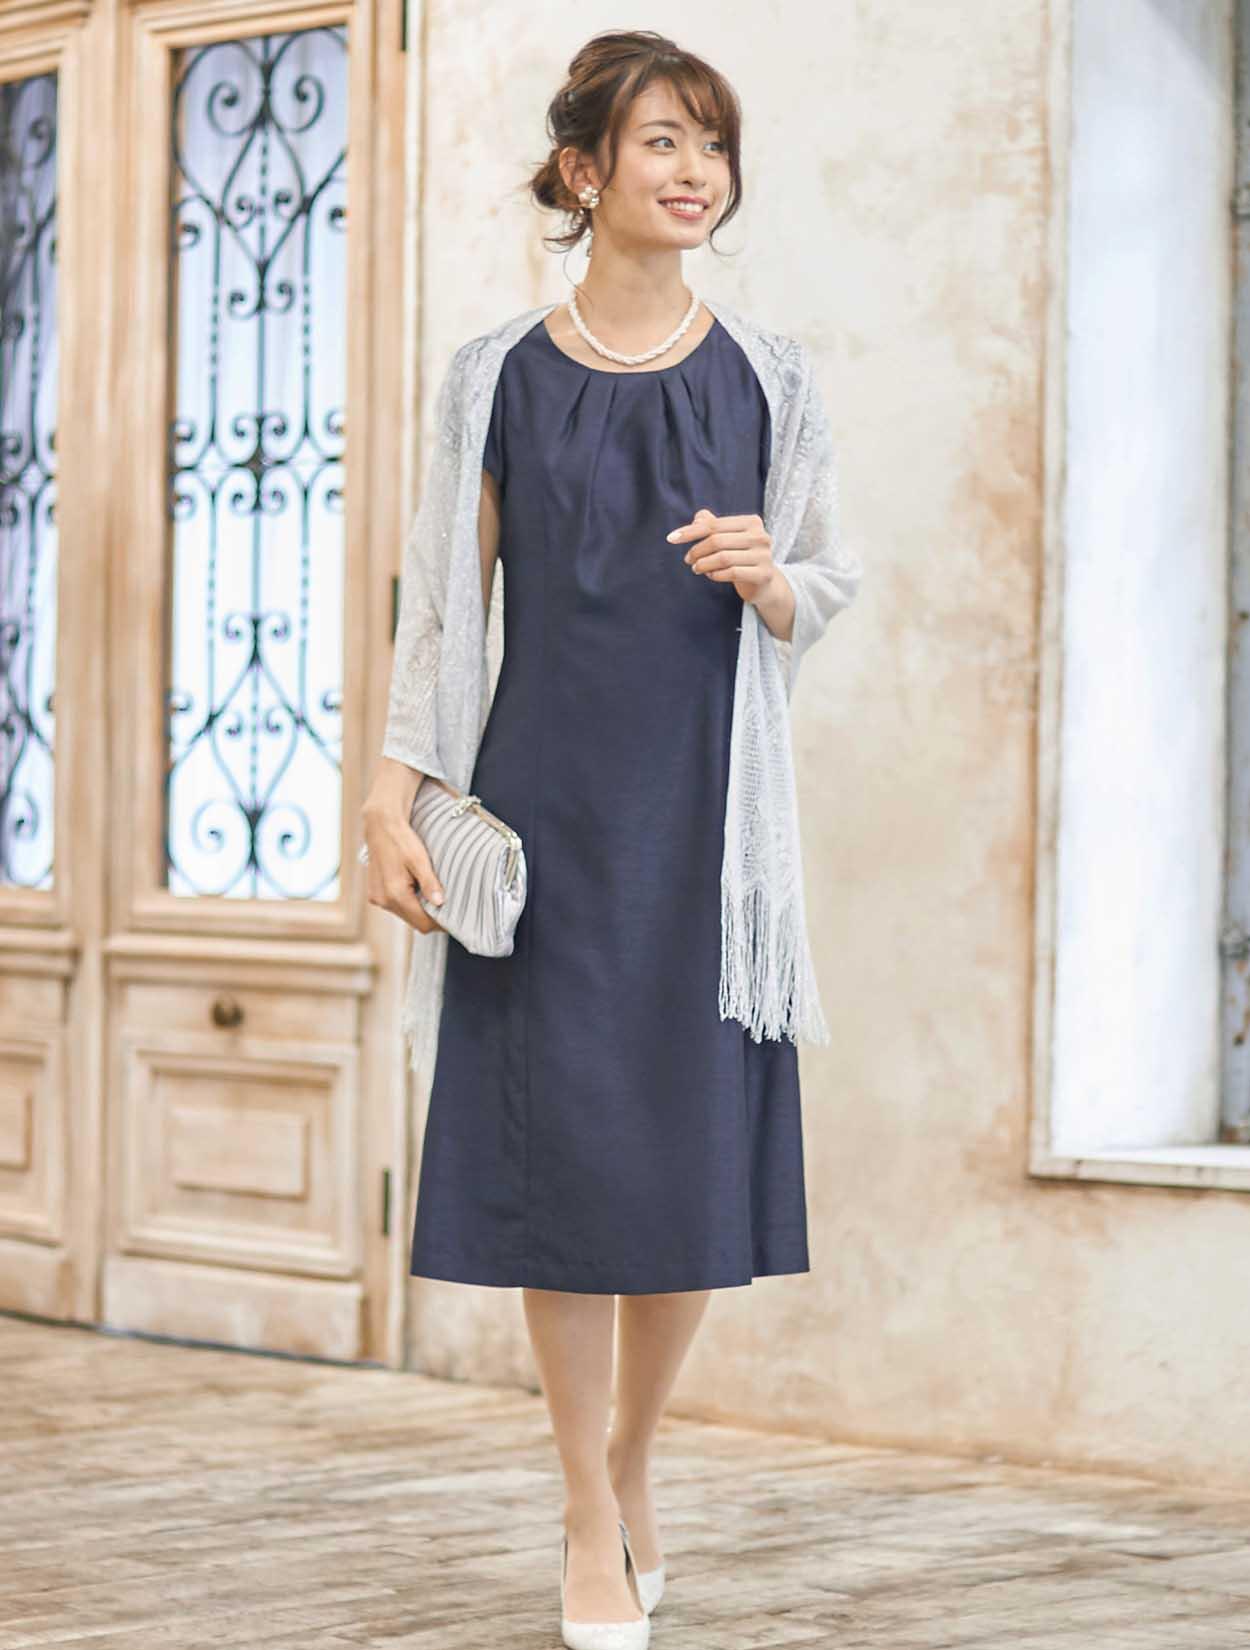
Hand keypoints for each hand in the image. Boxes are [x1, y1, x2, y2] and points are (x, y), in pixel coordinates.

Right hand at [360, 785, 446, 936]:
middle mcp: (383, 900)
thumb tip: (440, 903)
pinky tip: (417, 888)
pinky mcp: (375, 893)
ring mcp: (377, 897)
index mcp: (395, 894)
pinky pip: (396, 905)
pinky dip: (408, 902)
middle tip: (447, 906)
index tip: (453, 918)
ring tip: (432, 894)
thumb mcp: (419, 859)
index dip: (439, 924)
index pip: (422, 923)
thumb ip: (429, 883)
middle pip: (413, 921)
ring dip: (419, 909)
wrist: (380, 825)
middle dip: (430, 916)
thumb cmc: (400, 839)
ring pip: (404, 914)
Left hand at [666, 507, 784, 606]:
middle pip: (717, 541)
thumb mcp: (727, 538)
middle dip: (697, 550)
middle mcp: (761, 536)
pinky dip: (716, 575)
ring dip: (704, 564)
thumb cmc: (741, 556)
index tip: (671, 538)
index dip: (690, 531)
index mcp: (752, 522)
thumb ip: (712, 525)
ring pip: (723, 558)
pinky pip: (732, 573)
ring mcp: (764, 556)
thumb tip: (697, 518)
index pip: (714, 524)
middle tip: (688, 559)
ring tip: (696, 568)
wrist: (764, 582)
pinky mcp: (763, 574)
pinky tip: (711, 575)